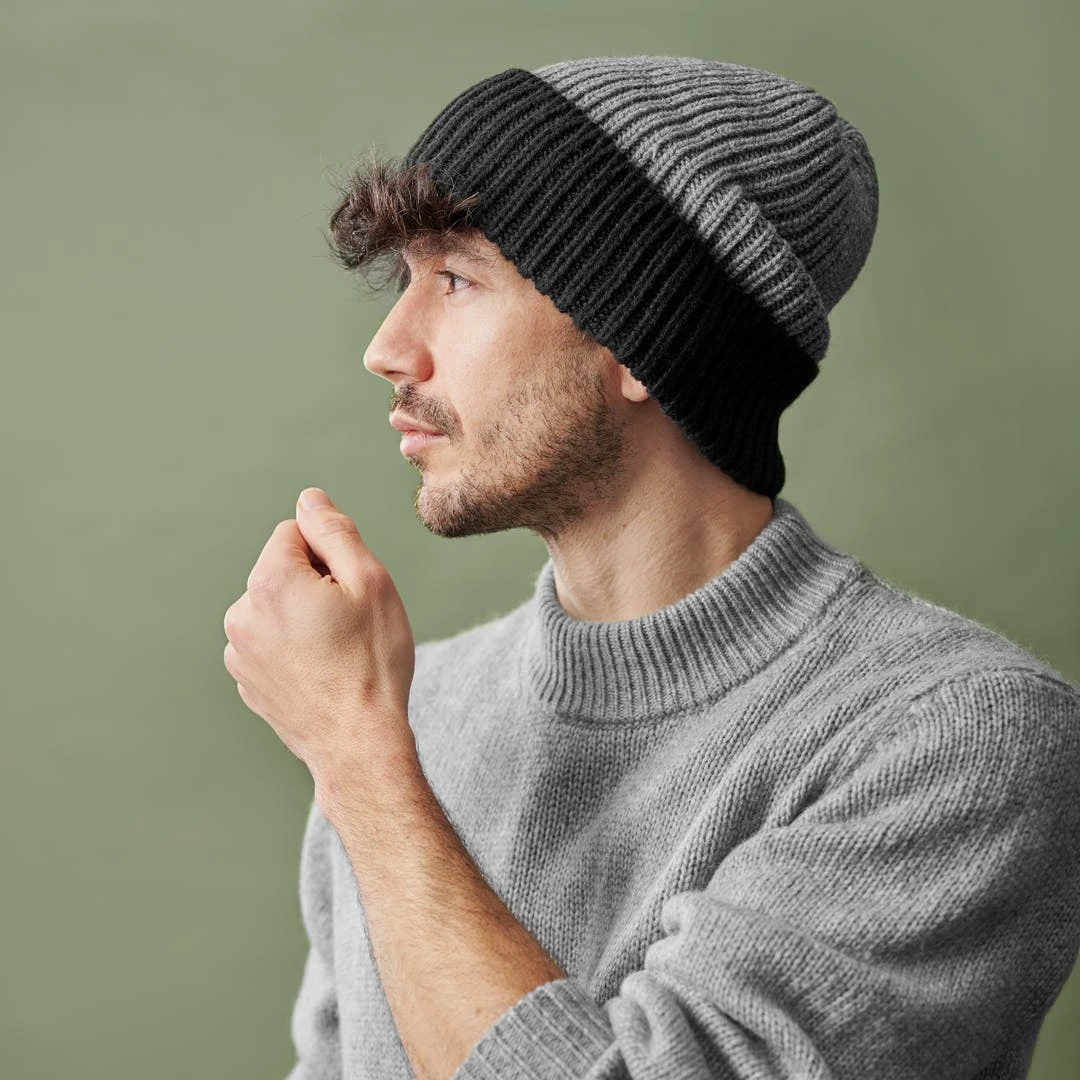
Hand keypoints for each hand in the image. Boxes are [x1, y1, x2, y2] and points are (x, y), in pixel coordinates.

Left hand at [223, 488, 416, 791]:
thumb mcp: (370, 582)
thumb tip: (310, 499)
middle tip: (350, 624)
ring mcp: (238, 651)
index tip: (351, 592)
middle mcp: (241, 613)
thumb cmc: (372, 662)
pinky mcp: (245, 680)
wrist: (358, 744)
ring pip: (276, 606)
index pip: (295, 531)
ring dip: (303, 615)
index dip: (332, 555)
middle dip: (315, 583)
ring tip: (337, 652)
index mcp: (270, 581)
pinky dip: (293, 647)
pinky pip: (270, 642)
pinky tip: (322, 672)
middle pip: (283, 569)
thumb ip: (335, 531)